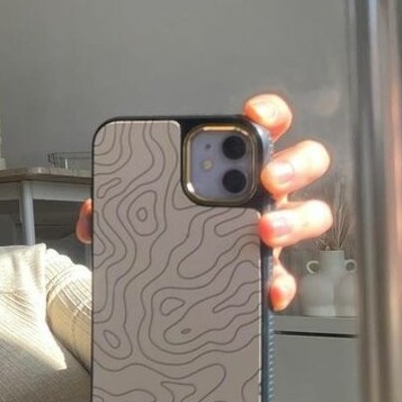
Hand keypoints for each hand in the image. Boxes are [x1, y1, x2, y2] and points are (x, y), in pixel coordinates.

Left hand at [74, 93, 332, 311]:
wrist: (160, 279)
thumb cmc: (162, 227)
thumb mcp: (137, 208)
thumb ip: (112, 205)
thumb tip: (91, 217)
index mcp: (232, 165)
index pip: (263, 125)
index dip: (267, 112)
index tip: (254, 115)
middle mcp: (262, 193)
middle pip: (304, 163)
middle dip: (292, 165)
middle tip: (268, 178)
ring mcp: (271, 230)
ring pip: (310, 216)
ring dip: (293, 220)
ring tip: (265, 231)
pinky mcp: (266, 271)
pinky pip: (285, 277)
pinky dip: (278, 284)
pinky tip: (266, 289)